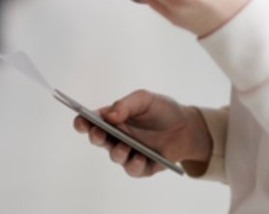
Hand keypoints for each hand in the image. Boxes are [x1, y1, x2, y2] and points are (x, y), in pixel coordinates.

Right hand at [73, 90, 211, 177]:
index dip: (82, 122)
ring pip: (115, 156)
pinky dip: (134, 164)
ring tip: (125, 145)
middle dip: (95, 136)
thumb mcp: (145, 99)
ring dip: (117, 151)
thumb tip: (109, 115)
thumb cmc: (162, 110)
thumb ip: (126, 104)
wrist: (187, 126)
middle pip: (98, 139)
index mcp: (113, 119)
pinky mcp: (141, 166)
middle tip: (98, 133)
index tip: (81, 120)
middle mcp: (116, 137)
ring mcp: (128, 152)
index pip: (90, 121)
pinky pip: (133, 169)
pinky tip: (140, 157)